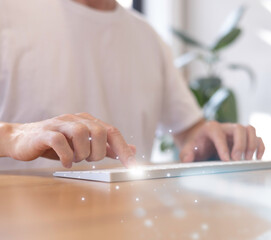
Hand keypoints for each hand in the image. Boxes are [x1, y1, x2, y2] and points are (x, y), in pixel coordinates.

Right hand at [3, 113, 136, 167]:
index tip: (132, 166)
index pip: (113, 132)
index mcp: (88, 121)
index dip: (124, 149)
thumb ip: (108, 148)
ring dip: (82, 153)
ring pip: (81, 133)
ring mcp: (59, 124)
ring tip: (75, 159)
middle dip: (98, 152)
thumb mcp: (85, 146)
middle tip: (88, 159)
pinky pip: (60, 141)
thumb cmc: (57, 144)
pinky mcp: (44, 133)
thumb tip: (133, 150)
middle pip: (100, 131)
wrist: (22, 140)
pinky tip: (66, 163)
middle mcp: (76, 119)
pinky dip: (66, 155)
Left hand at [178, 121, 264, 161]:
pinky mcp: (245, 138)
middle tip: (237, 160)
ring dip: (252, 145)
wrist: (201, 141)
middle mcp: (226, 127)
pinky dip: (260, 147)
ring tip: (247, 159)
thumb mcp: (187, 149)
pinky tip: (257, 158)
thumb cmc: (195, 145)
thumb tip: (188, 159)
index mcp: (211, 128)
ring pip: (250, 130)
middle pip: (239, 128)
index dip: (223, 147)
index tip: (227, 160)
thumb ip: (186, 154)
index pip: (219, 134)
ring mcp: (237, 132)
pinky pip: (257, 138)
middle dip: (240, 144)